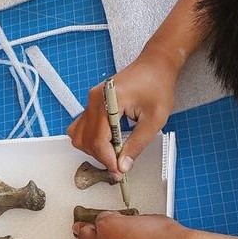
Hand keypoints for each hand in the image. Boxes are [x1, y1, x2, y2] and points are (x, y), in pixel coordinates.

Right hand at [67, 52, 177, 179]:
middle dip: (102, 157)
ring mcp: (91, 101)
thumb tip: (123, 166)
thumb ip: (137, 144)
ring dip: (95, 150)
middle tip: (121, 166)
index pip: (98, 139)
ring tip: (115, 154)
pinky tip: (108, 143)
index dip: (107, 160)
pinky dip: (91, 140)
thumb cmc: (157, 86)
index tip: (119, 173)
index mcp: (108, 100)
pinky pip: (82, 127)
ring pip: (80, 135)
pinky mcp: (93, 104)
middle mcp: (94, 100)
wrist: (155, 65)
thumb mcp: (154, 119)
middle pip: (87, 140)